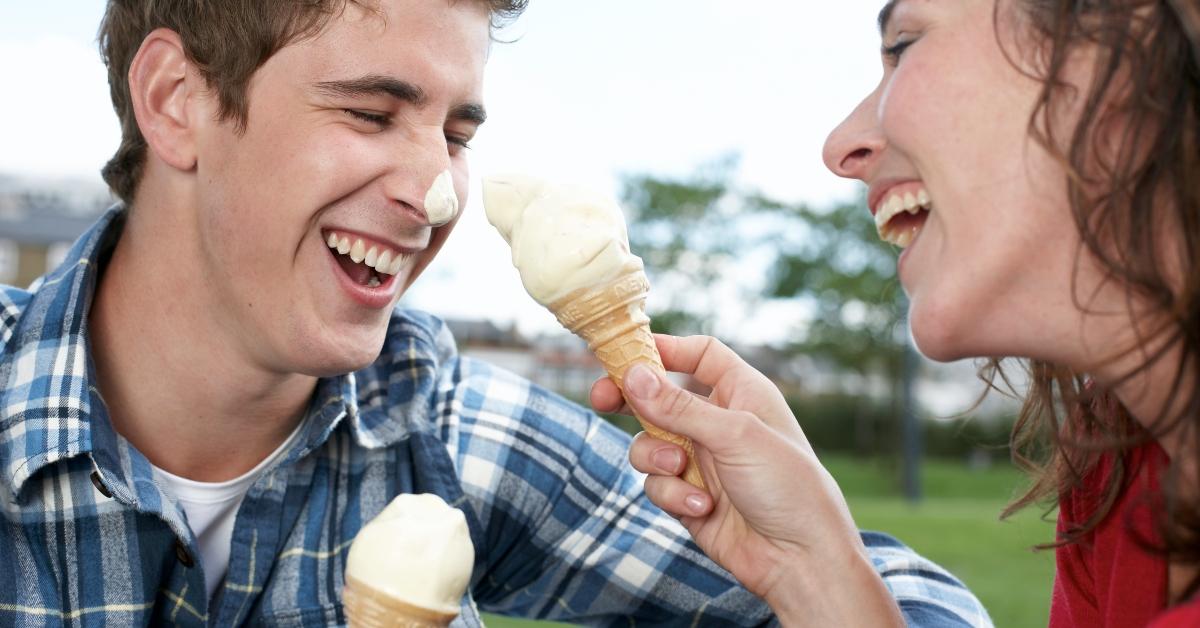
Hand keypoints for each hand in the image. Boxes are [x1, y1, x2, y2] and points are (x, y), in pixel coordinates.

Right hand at [591, 334, 901, 625]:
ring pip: (649, 443)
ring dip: (656, 457)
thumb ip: (679, 406)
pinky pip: (657, 484)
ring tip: (680, 470)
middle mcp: (718, 422)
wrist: (800, 560)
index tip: (626, 353)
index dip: (663, 349)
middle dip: (630, 399)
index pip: (698, 355)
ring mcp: (702, 461)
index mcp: (741, 393)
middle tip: (602, 398)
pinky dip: (673, 494)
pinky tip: (703, 507)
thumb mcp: (734, 435)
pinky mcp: (688, 496)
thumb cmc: (788, 487)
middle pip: (660, 397)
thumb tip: (633, 375)